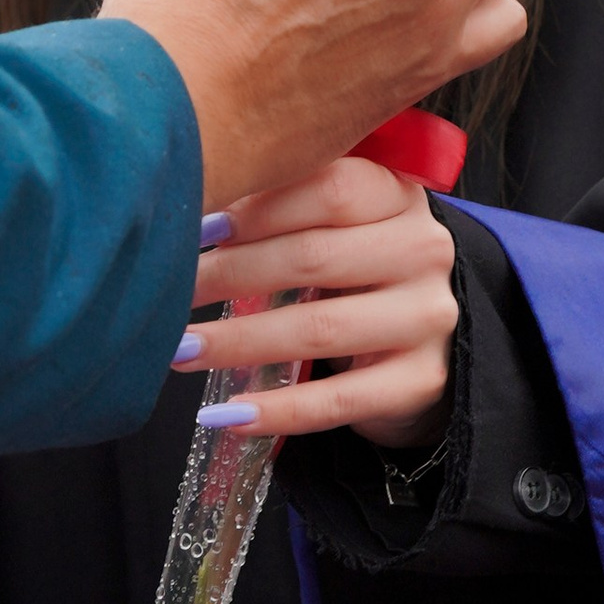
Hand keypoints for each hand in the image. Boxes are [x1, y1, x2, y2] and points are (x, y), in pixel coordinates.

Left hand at [178, 155, 458, 447]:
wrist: (434, 341)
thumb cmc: (361, 268)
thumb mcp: (340, 225)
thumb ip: (283, 207)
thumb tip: (194, 212)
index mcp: (398, 196)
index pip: (330, 188)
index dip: (258, 208)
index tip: (198, 228)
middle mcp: (424, 250)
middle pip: (314, 257)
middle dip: (230, 275)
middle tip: (169, 291)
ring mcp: (429, 318)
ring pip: (319, 329)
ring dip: (238, 342)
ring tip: (180, 350)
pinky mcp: (423, 382)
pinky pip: (339, 400)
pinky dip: (278, 410)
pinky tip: (227, 415)